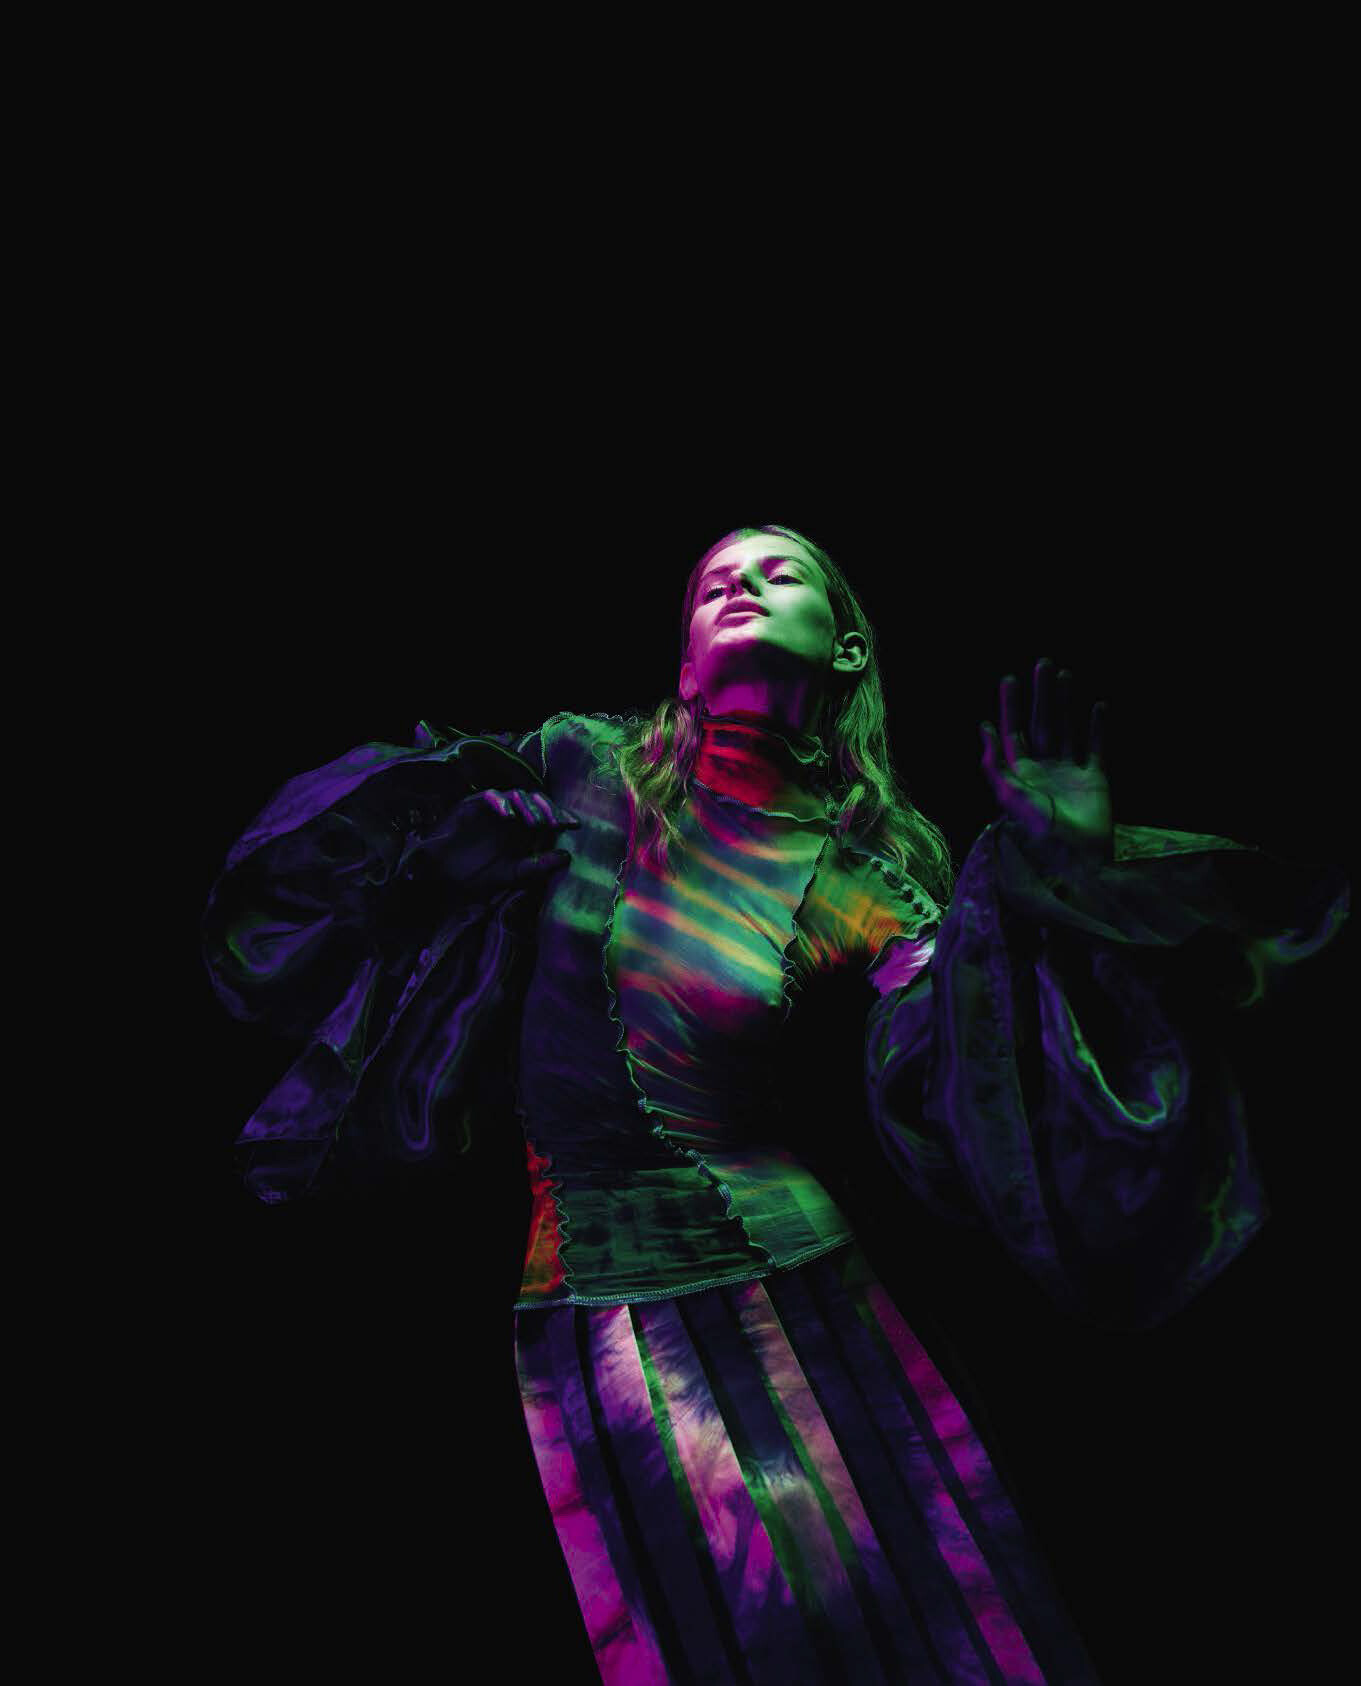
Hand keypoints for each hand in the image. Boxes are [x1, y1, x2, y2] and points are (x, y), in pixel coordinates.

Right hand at [398, 786, 581, 898]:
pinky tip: (509, 815)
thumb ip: (537, 866)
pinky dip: (500, 802)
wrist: (440, 879)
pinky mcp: (471, 805)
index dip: (561, 817)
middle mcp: (509, 816)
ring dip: (528, 806)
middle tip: (558, 822)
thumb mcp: (511, 875)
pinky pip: (488, 796)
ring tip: (536, 822)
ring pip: (515, 795)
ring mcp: (490, 809)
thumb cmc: (475, 876)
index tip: (574, 826)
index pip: (546, 815)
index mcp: (521, 830)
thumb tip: (567, 856)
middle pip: (535, 800)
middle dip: (549, 809)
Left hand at [979, 657, 1112, 861]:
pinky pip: (1096, 748)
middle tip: (1042, 663)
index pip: (1013, 732)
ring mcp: (1070, 773)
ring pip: (1067, 729)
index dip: (1010, 706)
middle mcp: (1044, 769)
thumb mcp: (1009, 795)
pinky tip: (1097, 706)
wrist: (1075, 855)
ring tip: (1065, 676)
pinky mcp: (1095, 780)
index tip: (1009, 679)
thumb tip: (982, 726)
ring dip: (1066, 703)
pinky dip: (1097, 727)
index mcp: (1020, 773)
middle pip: (1041, 723)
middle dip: (1041, 695)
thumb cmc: (1037, 828)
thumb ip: (994, 763)